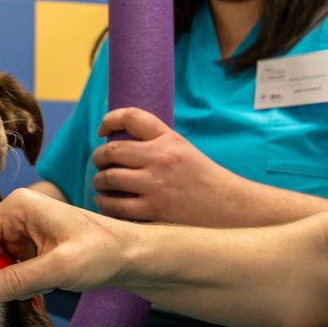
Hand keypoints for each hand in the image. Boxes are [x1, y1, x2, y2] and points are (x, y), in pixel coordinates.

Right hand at [0, 189, 131, 304]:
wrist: (131, 256)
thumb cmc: (101, 254)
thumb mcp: (58, 269)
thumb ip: (15, 280)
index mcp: (17, 207)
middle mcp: (15, 212)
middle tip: (24, 290)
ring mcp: (23, 227)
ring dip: (12, 279)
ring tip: (43, 283)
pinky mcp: (31, 242)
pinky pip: (10, 264)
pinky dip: (22, 279)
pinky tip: (46, 281)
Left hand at [90, 107, 237, 225]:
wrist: (229, 206)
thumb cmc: (203, 178)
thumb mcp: (183, 150)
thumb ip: (156, 144)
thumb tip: (120, 144)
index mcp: (169, 139)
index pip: (132, 117)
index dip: (110, 119)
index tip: (102, 130)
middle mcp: (160, 158)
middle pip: (112, 151)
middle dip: (98, 157)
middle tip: (98, 163)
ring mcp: (156, 184)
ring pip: (109, 179)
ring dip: (98, 182)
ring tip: (101, 184)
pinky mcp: (154, 209)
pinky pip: (116, 206)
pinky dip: (105, 204)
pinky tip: (106, 202)